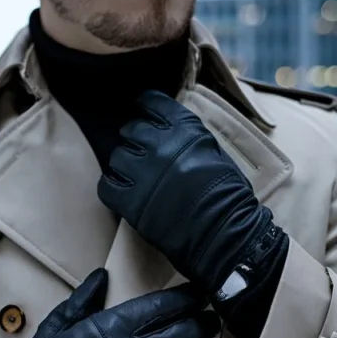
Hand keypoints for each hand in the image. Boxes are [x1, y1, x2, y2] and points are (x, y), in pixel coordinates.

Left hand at [98, 90, 274, 292]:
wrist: (224, 234)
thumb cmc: (230, 197)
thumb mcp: (217, 153)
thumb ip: (191, 139)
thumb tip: (174, 134)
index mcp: (185, 129)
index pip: (152, 103)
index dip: (145, 107)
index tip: (143, 112)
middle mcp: (160, 145)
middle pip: (131, 131)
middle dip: (135, 141)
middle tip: (142, 156)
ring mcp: (142, 172)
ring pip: (117, 157)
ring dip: (123, 166)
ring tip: (133, 177)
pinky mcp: (130, 201)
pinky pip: (106, 186)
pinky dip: (110, 187)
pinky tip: (118, 191)